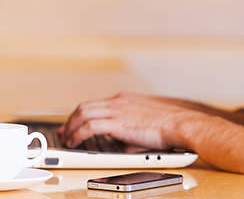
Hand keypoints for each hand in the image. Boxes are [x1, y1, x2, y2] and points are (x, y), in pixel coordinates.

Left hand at [58, 92, 200, 150]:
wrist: (180, 123)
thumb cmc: (169, 125)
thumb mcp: (145, 122)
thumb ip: (129, 129)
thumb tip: (120, 143)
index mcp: (124, 100)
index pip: (95, 104)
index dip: (81, 115)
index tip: (73, 123)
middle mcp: (118, 102)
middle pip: (84, 107)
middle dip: (70, 120)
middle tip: (64, 132)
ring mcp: (117, 111)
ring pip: (82, 114)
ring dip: (71, 127)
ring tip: (67, 140)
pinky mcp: (117, 123)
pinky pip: (89, 127)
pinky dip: (78, 134)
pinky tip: (75, 142)